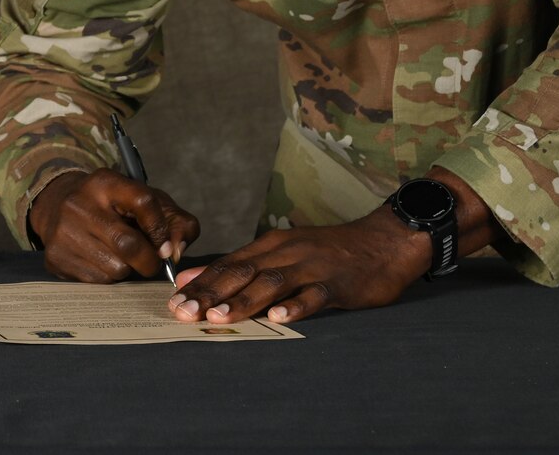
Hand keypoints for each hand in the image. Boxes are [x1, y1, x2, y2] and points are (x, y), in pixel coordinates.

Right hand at [28, 168, 199, 282]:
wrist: (56, 206)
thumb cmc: (111, 206)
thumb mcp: (144, 201)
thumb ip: (174, 221)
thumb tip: (176, 252)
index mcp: (105, 182)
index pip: (143, 202)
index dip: (160, 229)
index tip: (165, 247)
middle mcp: (80, 204)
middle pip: (128, 244)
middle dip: (149, 261)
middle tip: (151, 262)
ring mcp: (64, 232)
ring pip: (114, 268)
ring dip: (126, 269)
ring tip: (118, 255)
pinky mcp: (55, 257)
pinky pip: (97, 281)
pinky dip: (107, 276)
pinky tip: (100, 260)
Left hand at [166, 212, 424, 325]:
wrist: (384, 241)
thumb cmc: (331, 252)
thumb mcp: (285, 252)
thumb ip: (244, 266)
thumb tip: (197, 280)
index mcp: (271, 246)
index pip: (228, 264)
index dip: (201, 282)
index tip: (174, 300)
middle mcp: (287, 253)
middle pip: (243, 272)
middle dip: (211, 293)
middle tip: (185, 312)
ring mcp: (312, 267)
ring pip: (272, 283)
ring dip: (244, 300)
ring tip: (220, 316)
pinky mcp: (338, 284)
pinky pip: (314, 295)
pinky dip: (296, 305)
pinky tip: (279, 317)